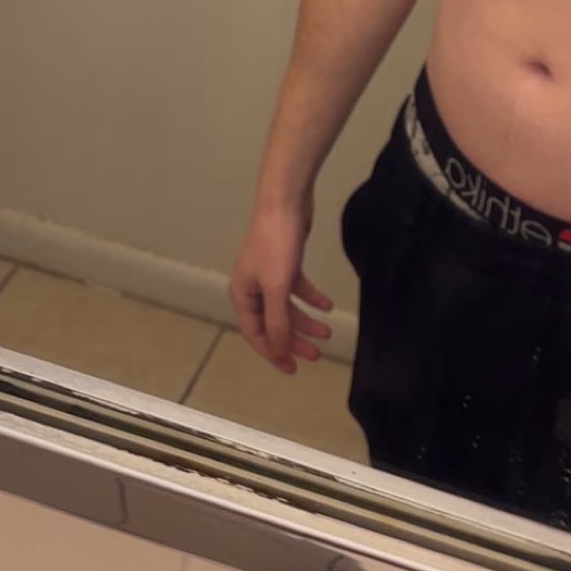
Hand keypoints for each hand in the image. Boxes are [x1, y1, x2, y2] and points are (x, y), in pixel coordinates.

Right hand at [229, 200, 333, 373]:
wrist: (285, 202)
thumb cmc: (276, 245)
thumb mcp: (277, 288)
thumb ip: (277, 321)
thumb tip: (278, 350)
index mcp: (242, 295)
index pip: (256, 334)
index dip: (274, 353)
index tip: (292, 368)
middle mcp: (252, 287)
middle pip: (273, 323)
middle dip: (293, 339)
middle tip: (315, 355)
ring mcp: (269, 274)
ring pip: (287, 307)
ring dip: (306, 321)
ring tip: (328, 331)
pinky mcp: (285, 262)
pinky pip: (297, 288)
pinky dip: (312, 298)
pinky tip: (327, 305)